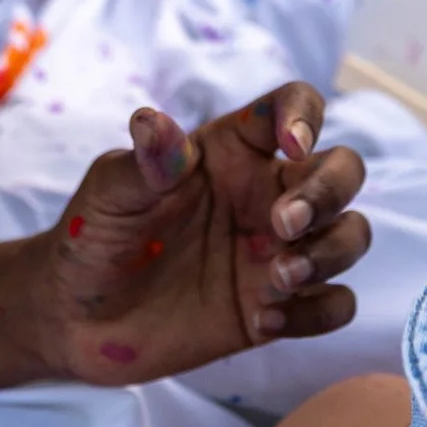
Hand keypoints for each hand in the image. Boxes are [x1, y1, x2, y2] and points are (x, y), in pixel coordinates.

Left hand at [19, 85, 368, 385]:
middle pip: (342, 170)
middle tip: (281, 225)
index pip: (292, 107)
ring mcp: (276, 252)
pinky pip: (334, 304)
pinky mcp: (278, 307)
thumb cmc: (92, 236)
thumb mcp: (108, 192)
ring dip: (331, 253)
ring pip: (351, 235)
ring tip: (276, 279)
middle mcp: (264, 195)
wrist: (76, 318)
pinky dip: (317, 311)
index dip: (306, 115)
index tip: (292, 145)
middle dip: (330, 192)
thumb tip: (156, 124)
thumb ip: (142, 162)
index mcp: (230, 152)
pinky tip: (263, 320)